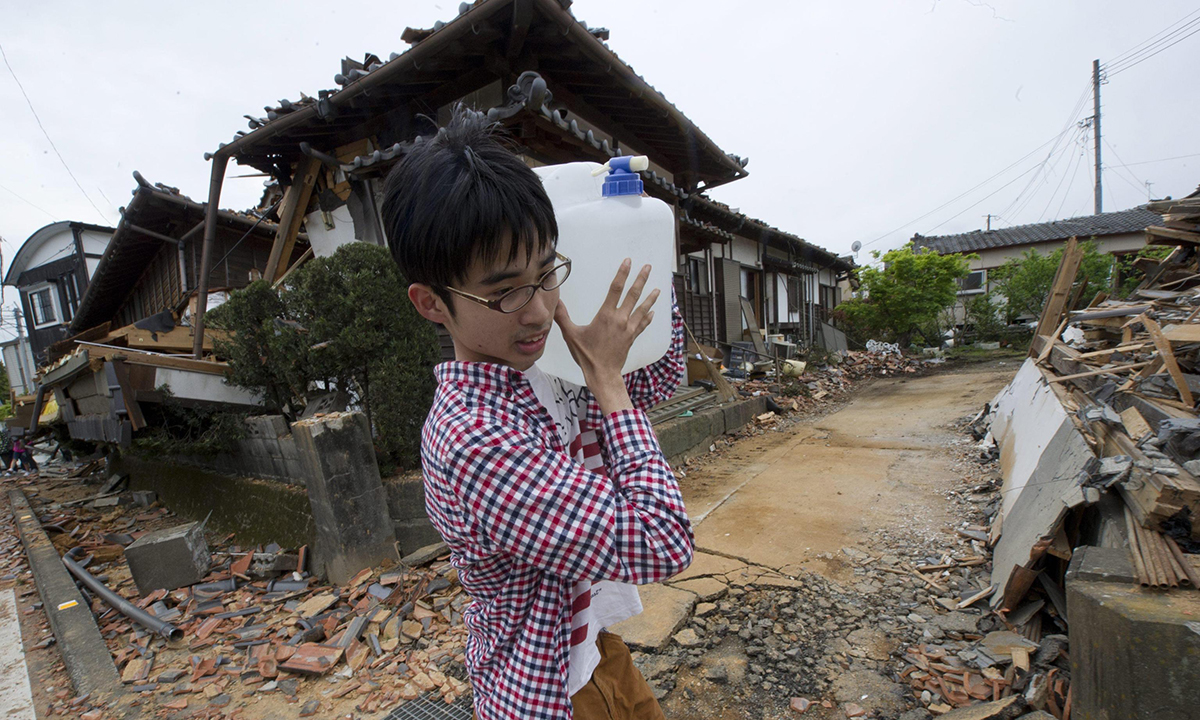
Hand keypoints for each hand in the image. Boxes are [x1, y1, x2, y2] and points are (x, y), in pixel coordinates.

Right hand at [554, 258, 659, 413]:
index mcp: (606, 315)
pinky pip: (643, 324)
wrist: (603, 374)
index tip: (628, 262)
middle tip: (648, 267)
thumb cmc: (587, 355)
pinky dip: (648, 317)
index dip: (622, 273)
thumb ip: (563, 317)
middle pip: (633, 295)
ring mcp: (628, 329)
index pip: (616, 289)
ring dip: (650, 297)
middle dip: (641, 279)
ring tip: (658, 288)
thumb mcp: (571, 334)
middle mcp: (620, 319)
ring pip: (642, 308)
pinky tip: (652, 312)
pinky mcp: (632, 338)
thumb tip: (554, 302)